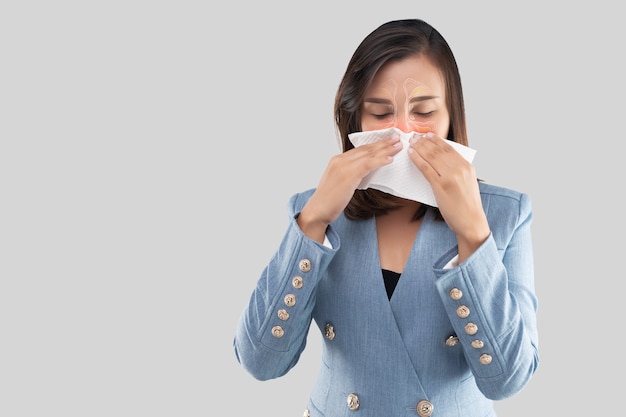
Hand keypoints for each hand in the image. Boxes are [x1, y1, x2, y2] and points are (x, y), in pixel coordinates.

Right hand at [298, 135, 401, 242]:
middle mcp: (339, 160)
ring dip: (385, 149)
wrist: (317, 210)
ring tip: (398, 146)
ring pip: (368, 154)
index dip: (374, 144)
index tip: (387, 141)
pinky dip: (380, 161)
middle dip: (383, 143)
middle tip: (396, 138)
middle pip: (365, 149)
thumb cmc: (329, 201)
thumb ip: (351, 175)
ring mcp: (343, 166)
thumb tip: (366, 173)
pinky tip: (390, 159)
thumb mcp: (340, 183)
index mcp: (337, 160)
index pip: (359, 149)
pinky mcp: (348, 175)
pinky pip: (368, 164)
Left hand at [408, 132, 489, 260]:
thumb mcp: (467, 183)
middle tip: (414, 136)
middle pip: (439, 150)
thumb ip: (458, 171)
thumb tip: (443, 162)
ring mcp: (450, 177)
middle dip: (425, 142)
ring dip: (419, 148)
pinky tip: (411, 154)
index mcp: (467, 166)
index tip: (427, 134)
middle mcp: (460, 168)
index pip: (449, 148)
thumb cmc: (467, 205)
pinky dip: (417, 159)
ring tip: (411, 143)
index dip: (436, 140)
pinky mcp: (441, 186)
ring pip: (431, 157)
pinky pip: (426, 168)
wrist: (471, 221)